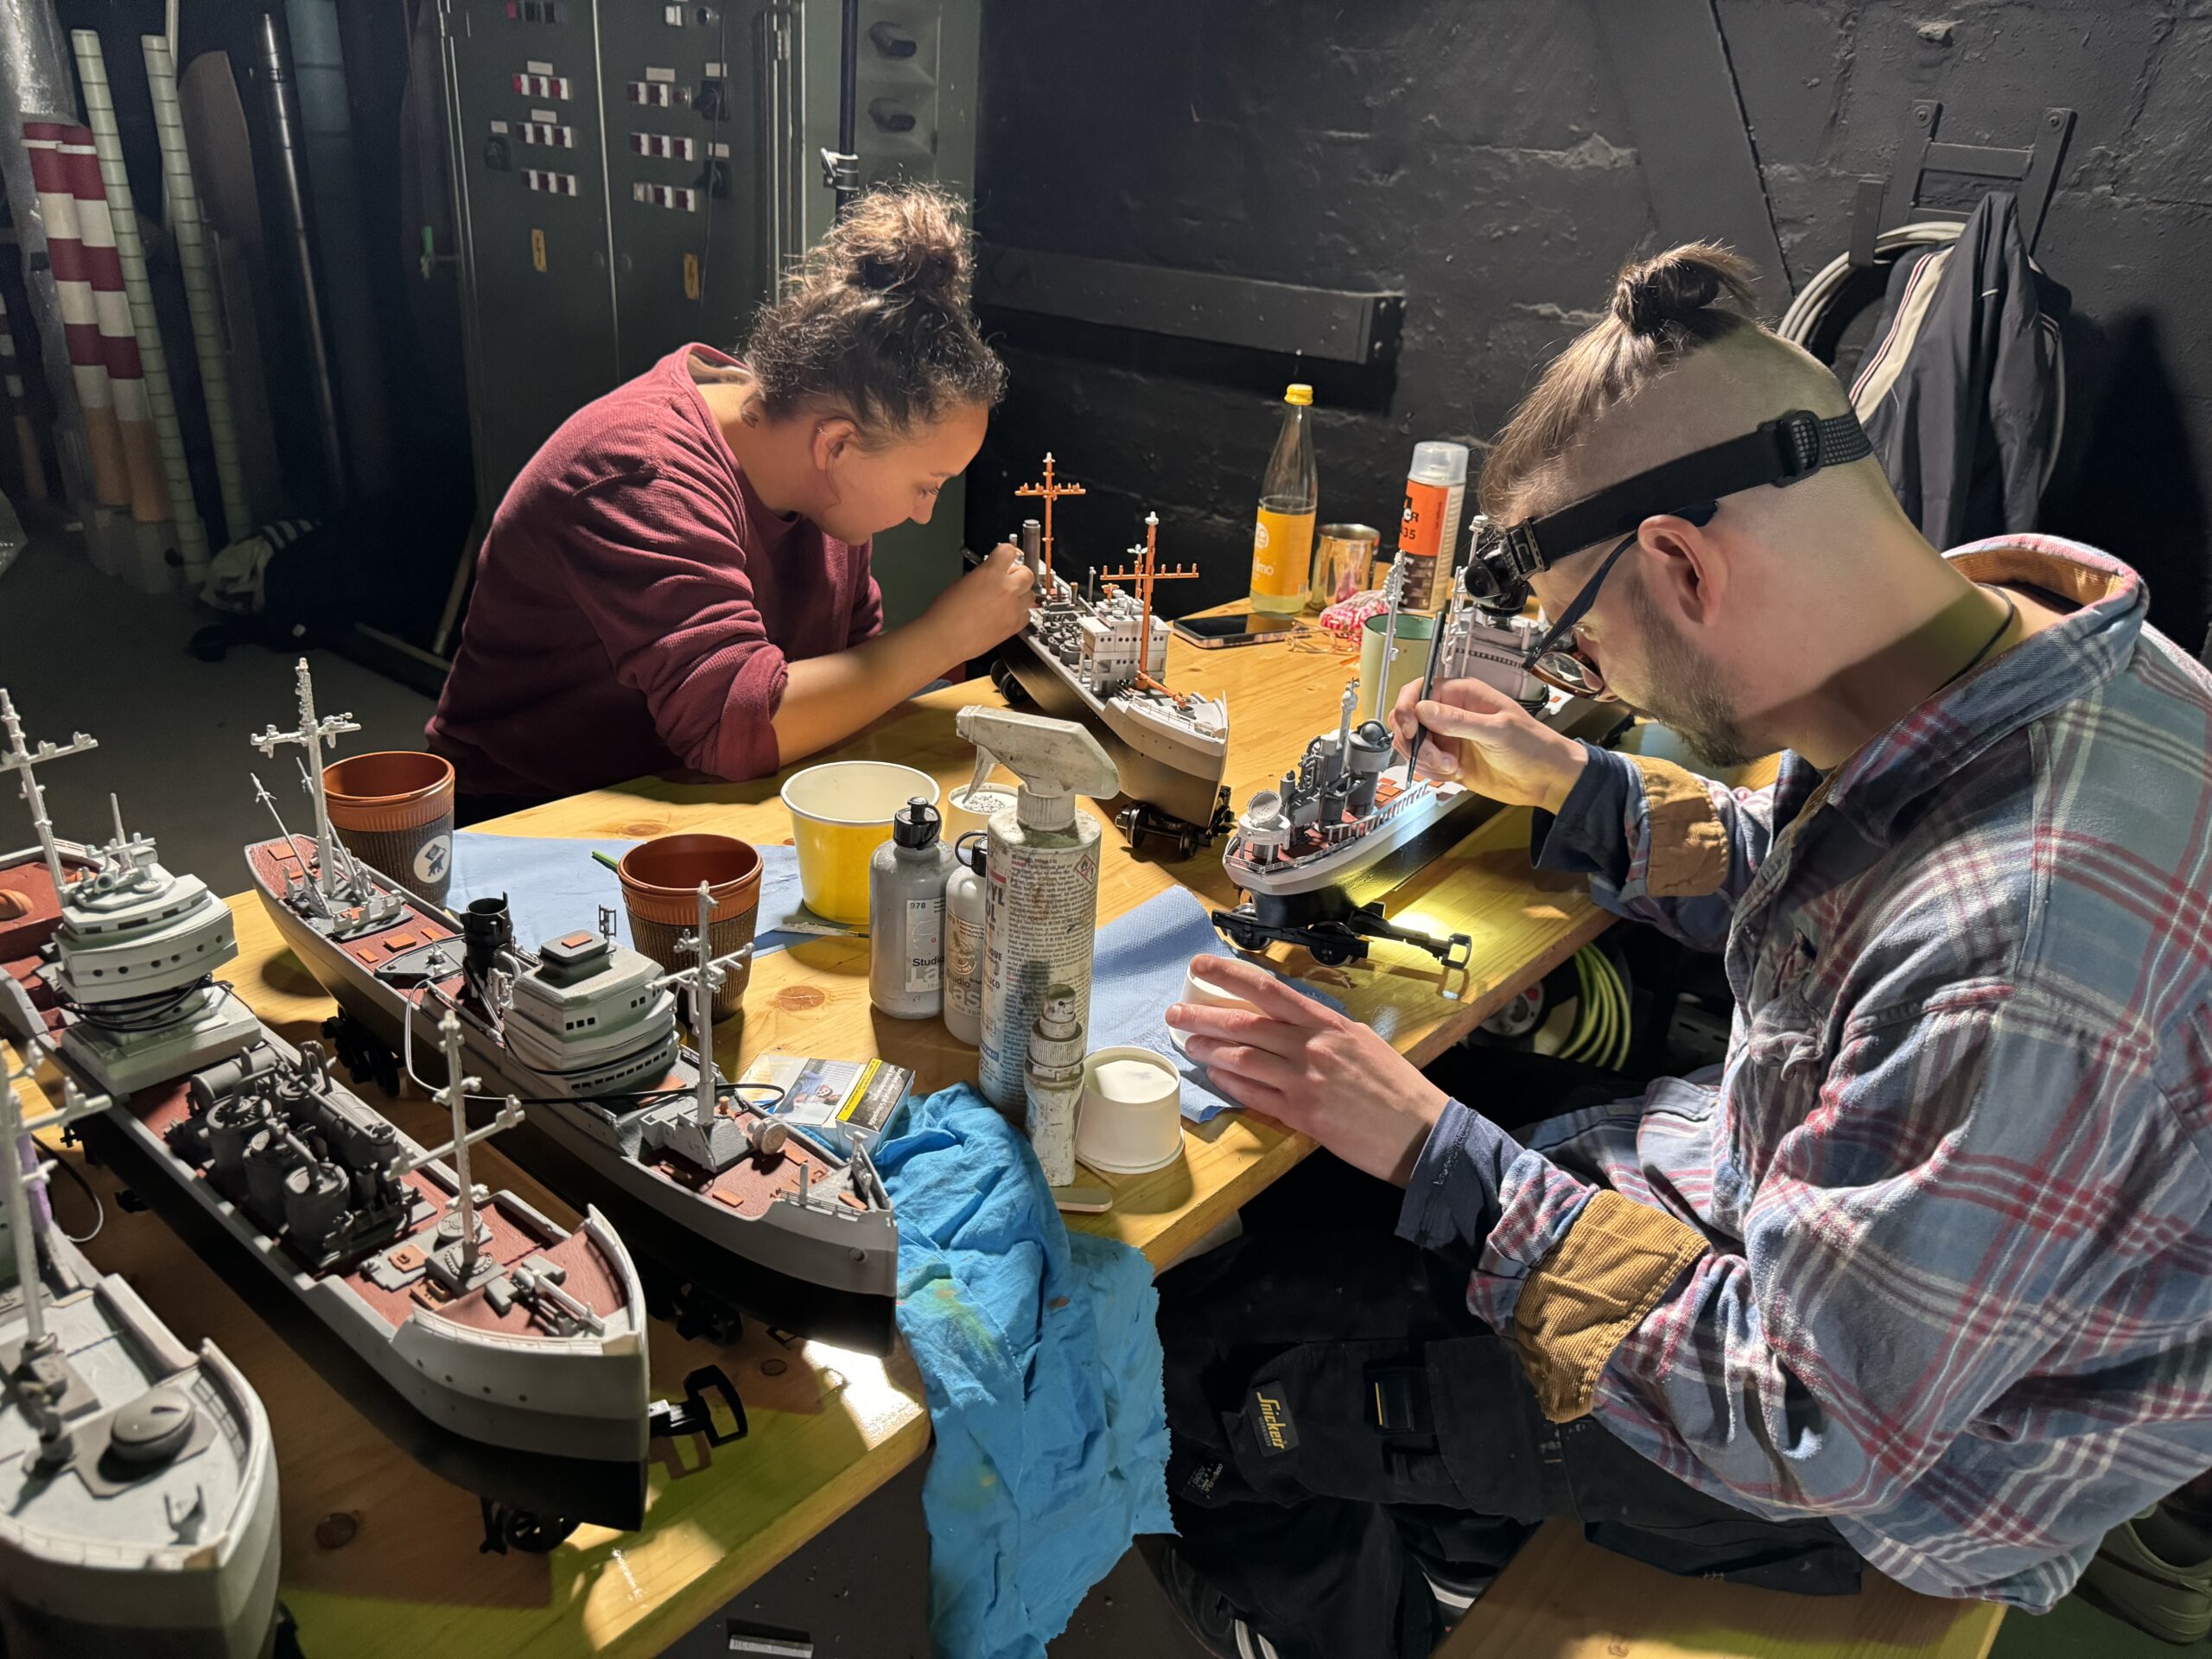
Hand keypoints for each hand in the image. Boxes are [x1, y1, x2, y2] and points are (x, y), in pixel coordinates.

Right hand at [930, 541, 1032, 657]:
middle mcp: (1005, 589)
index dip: (1007, 554)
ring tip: (1008, 598)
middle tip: (1010, 578)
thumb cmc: (946, 614)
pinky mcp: (1013, 626)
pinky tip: (1008, 613)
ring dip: (1022, 594)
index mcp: (990, 573)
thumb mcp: (963, 582)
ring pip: (1031, 594)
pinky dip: (1020, 612)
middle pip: (1027, 573)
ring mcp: (1012, 608)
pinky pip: (1026, 614)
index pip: (1009, 551)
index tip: (1006, 558)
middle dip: (1019, 574)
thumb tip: (992, 574)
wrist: (943, 638)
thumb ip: (984, 575)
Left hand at [1164, 955, 1448, 1185]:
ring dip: (1209, 1051)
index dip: (1228, 975)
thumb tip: (1290, 1023)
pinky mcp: (1303, 1116)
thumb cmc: (1397, 1087)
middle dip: (1203, 1016)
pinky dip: (1231, 1085)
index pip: (1268, 990)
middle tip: (1175, 1013)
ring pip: (1242, 1059)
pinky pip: (1255, 1096)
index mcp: (1328, 1023)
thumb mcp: (1362, 1042)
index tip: (1199, 966)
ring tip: (1187, 1045)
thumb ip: (1324, 1031)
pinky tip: (1216, 1078)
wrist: (1422, 1131)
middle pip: (1244, 1024)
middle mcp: (1313, 1047)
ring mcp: (1305, 1082)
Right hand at [1390, 677, 1587, 813]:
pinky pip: (1424, 764)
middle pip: (1409, 719)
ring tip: (1451, 767)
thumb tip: (1424, 709)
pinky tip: (1455, 774)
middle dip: (1415, 741)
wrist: (1545, 779)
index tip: (1409, 728)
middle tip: (1436, 757)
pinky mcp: (1449, 760)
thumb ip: (1458, 720)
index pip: (1419, 691)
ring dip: (1425, 760)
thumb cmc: (1534, 745)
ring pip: (1414, 745)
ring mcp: (1449, 737)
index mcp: (1464, 695)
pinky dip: (1432, 773)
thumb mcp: (1497, 730)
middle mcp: (1452, 714)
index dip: (1407, 708)